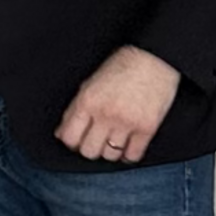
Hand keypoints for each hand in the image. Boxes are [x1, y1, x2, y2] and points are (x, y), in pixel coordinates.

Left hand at [56, 45, 179, 163]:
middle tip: (96, 141)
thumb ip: (75, 109)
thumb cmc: (121, 67)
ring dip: (110, 152)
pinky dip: (129, 155)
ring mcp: (127, 123)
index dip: (72, 142)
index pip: (69, 138)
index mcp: (87, 102)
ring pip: (110, 156)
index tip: (78, 140)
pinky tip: (128, 146)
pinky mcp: (147, 128)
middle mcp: (105, 114)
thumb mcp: (90, 84)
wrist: (154, 59)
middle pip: (89, 151)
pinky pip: (133, 155)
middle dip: (90, 148)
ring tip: (113, 141)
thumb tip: (61, 133)